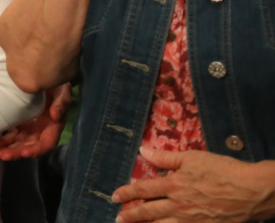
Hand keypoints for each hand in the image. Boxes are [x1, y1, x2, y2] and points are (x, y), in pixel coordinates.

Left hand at [0, 82, 71, 159]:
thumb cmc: (55, 84)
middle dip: (17, 153)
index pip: (47, 143)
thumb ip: (61, 102)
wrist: (44, 77)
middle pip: (31, 146)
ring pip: (20, 142)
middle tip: (2, 155)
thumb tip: (56, 116)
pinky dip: (6, 139)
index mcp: (53, 125)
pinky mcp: (21, 122)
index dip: (36, 150)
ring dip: (9, 149)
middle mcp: (42, 129)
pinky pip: (13, 134)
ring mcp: (31, 127)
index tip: (25, 153)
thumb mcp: (61, 90)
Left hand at [112, 147, 274, 221]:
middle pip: (149, 212)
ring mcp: (191, 220)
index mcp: (174, 185)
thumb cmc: (223, 170)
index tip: (115, 196)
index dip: (127, 193)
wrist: (251, 190)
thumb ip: (166, 158)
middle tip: (119, 218)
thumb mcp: (193, 158)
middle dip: (131, 215)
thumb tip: (143, 150)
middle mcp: (179, 205)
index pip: (143, 189)